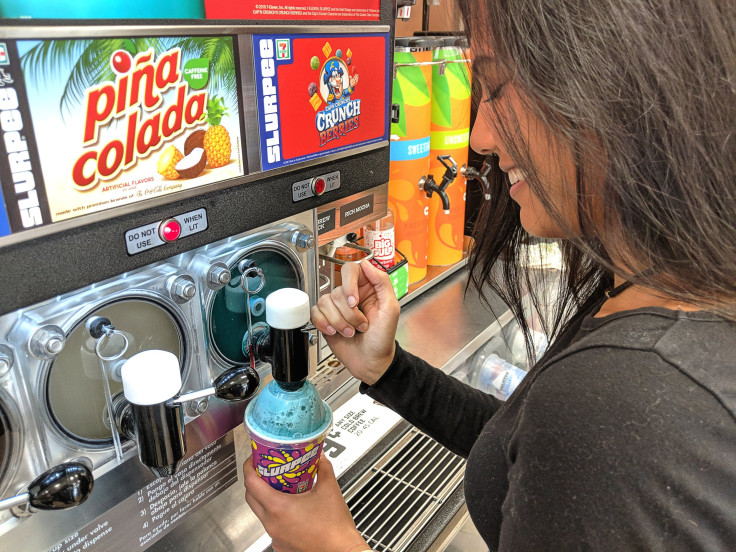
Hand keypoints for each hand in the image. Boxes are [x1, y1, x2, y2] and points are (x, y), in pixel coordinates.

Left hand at [243, 453, 367, 551]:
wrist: (341, 550)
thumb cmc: (334, 528)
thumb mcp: (329, 489)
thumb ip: (323, 468)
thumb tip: (320, 457)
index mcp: (278, 507)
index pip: (251, 483)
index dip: (249, 467)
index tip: (254, 459)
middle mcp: (272, 523)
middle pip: (251, 497)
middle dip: (254, 481)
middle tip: (266, 470)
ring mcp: (275, 536)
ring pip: (260, 512)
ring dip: (265, 498)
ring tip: (280, 487)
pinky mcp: (281, 544)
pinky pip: (271, 525)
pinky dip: (275, 514)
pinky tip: (290, 508)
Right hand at [311, 259, 399, 384]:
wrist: (372, 361)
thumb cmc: (383, 338)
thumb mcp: (391, 309)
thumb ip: (382, 282)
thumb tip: (367, 264)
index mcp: (367, 288)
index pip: (351, 270)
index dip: (349, 285)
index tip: (354, 302)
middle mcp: (350, 295)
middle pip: (337, 291)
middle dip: (348, 313)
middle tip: (361, 325)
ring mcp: (337, 307)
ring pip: (325, 302)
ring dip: (339, 322)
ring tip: (351, 332)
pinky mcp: (325, 319)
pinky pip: (315, 313)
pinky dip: (325, 324)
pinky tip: (335, 332)